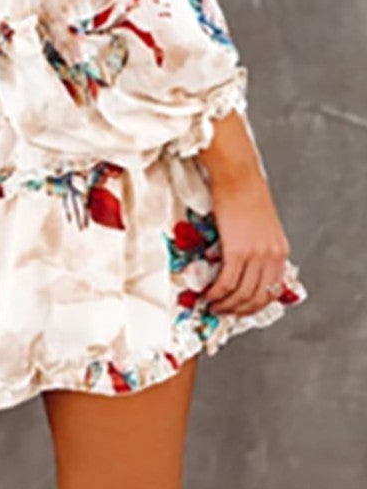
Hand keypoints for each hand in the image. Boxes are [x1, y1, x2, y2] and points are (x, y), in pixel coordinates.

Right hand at [197, 109, 290, 316]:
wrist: (238, 176)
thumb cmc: (245, 192)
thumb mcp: (260, 225)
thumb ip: (257, 246)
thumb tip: (241, 265)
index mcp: (279, 251)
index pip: (271, 291)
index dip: (254, 305)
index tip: (240, 309)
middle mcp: (272, 256)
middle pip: (256, 297)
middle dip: (238, 310)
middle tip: (222, 312)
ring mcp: (256, 255)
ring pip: (241, 293)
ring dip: (225, 304)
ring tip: (212, 305)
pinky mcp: (237, 251)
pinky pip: (227, 281)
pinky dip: (217, 293)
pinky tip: (208, 294)